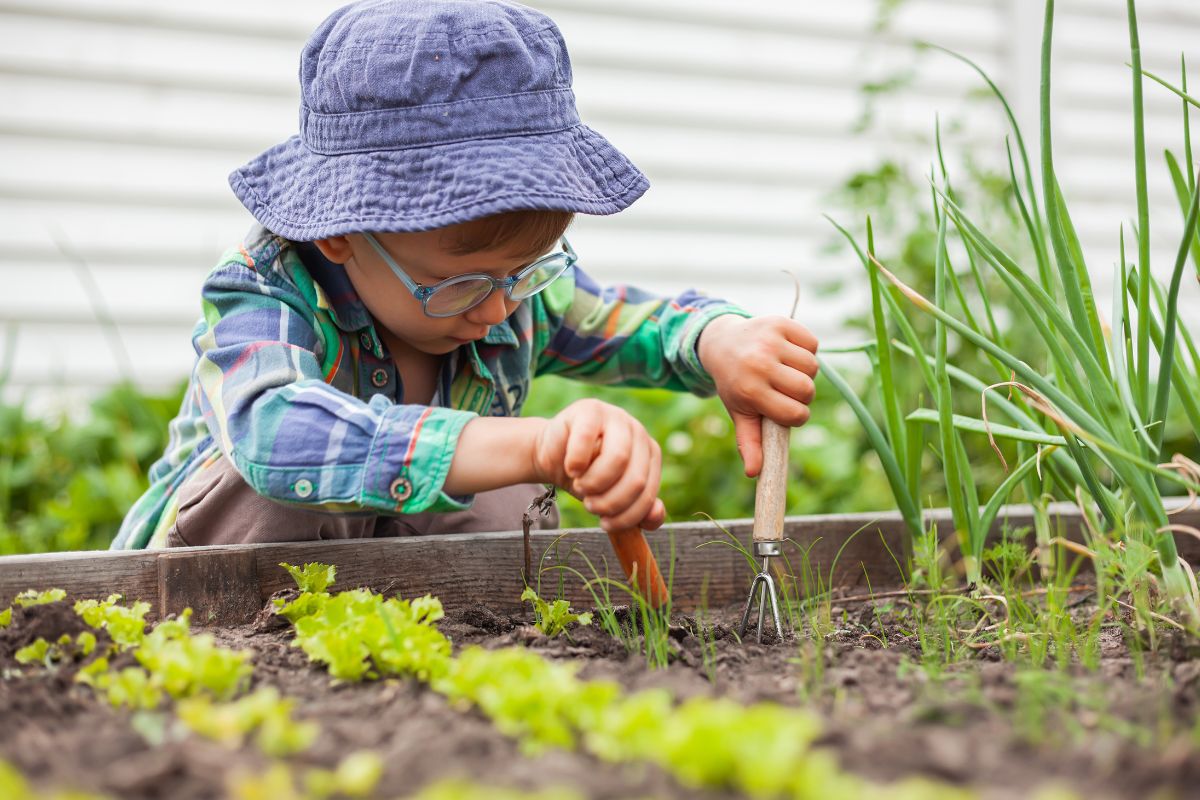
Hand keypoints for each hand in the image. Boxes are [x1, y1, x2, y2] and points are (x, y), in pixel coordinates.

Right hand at [532, 399, 665, 532]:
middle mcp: (638, 433)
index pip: (648, 493)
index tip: (606, 524)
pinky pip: (587, 439)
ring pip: (618, 458)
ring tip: (580, 485)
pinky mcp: (590, 409)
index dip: (627, 516)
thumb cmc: (586, 477)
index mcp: (650, 454)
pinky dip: (576, 462)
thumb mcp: (613, 497)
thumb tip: (655, 515)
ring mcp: (616, 417)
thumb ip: (639, 511)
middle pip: (637, 479)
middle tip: (591, 505)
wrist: (553, 455)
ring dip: (595, 482)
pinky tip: (571, 468)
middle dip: (611, 502)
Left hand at [697, 314, 818, 477]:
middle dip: (802, 394)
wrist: (721, 343)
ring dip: (804, 371)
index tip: (786, 410)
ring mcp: (769, 341)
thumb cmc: (736, 383)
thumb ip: (749, 443)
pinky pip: (812, 343)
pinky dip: (806, 349)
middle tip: (785, 388)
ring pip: (812, 366)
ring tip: (786, 370)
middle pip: (807, 390)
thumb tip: (754, 473)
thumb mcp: (740, 412)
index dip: (796, 415)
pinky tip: (788, 352)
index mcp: (750, 391)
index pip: (796, 414)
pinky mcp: (779, 323)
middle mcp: (759, 365)